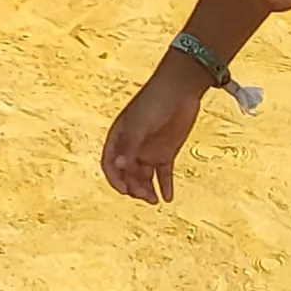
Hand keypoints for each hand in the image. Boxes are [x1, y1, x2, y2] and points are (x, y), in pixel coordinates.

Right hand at [100, 69, 211, 203]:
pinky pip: (163, 174)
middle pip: (128, 175)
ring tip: (155, 201)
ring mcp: (149, 150)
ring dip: (147, 190)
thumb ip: (129, 146)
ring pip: (145, 178)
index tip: (125, 191)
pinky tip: (168, 198)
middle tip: (145, 196)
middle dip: (134, 187)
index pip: (110, 164)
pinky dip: (165, 186)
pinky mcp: (166, 152)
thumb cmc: (154, 102)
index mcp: (119, 138)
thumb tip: (118, 166)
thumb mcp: (139, 125)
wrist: (180, 89)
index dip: (115, 179)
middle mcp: (132, 147)